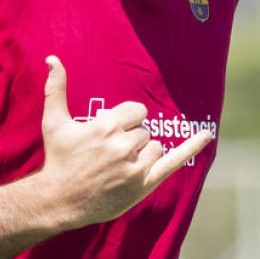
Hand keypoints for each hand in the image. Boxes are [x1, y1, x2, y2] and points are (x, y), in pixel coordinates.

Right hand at [37, 55, 211, 227]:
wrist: (59, 200)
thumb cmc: (58, 158)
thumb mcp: (54, 122)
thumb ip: (56, 89)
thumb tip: (52, 58)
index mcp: (106, 126)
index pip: (136, 111)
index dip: (125, 120)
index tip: (110, 131)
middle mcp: (123, 145)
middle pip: (144, 131)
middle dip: (130, 138)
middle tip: (108, 153)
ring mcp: (135, 167)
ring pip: (155, 147)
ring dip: (142, 152)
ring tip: (118, 164)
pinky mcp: (143, 184)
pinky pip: (173, 161)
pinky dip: (191, 147)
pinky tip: (207, 135)